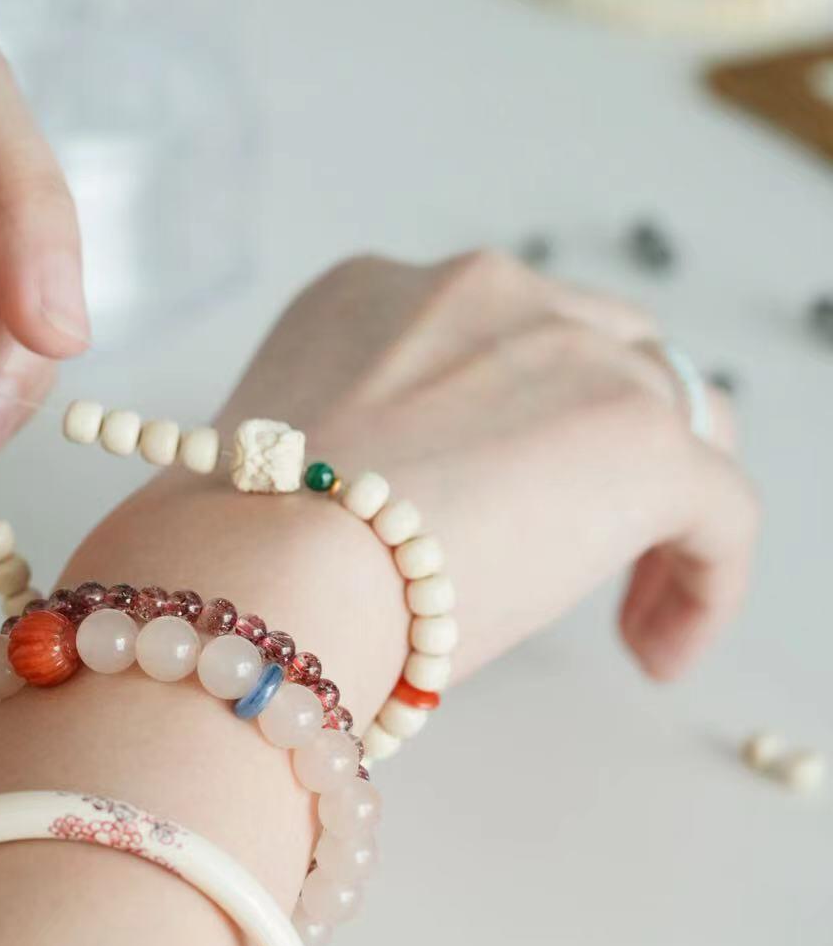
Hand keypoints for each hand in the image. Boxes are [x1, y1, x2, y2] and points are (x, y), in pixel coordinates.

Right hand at [210, 251, 756, 682]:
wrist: (254, 578)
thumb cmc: (227, 557)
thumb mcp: (268, 472)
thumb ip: (335, 464)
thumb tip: (362, 532)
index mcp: (375, 295)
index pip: (493, 340)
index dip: (512, 430)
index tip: (494, 516)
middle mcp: (477, 293)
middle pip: (595, 354)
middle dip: (595, 452)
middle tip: (571, 551)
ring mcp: (564, 350)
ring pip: (669, 419)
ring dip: (653, 515)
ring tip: (627, 618)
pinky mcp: (635, 436)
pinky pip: (719, 508)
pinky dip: (703, 582)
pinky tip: (657, 652)